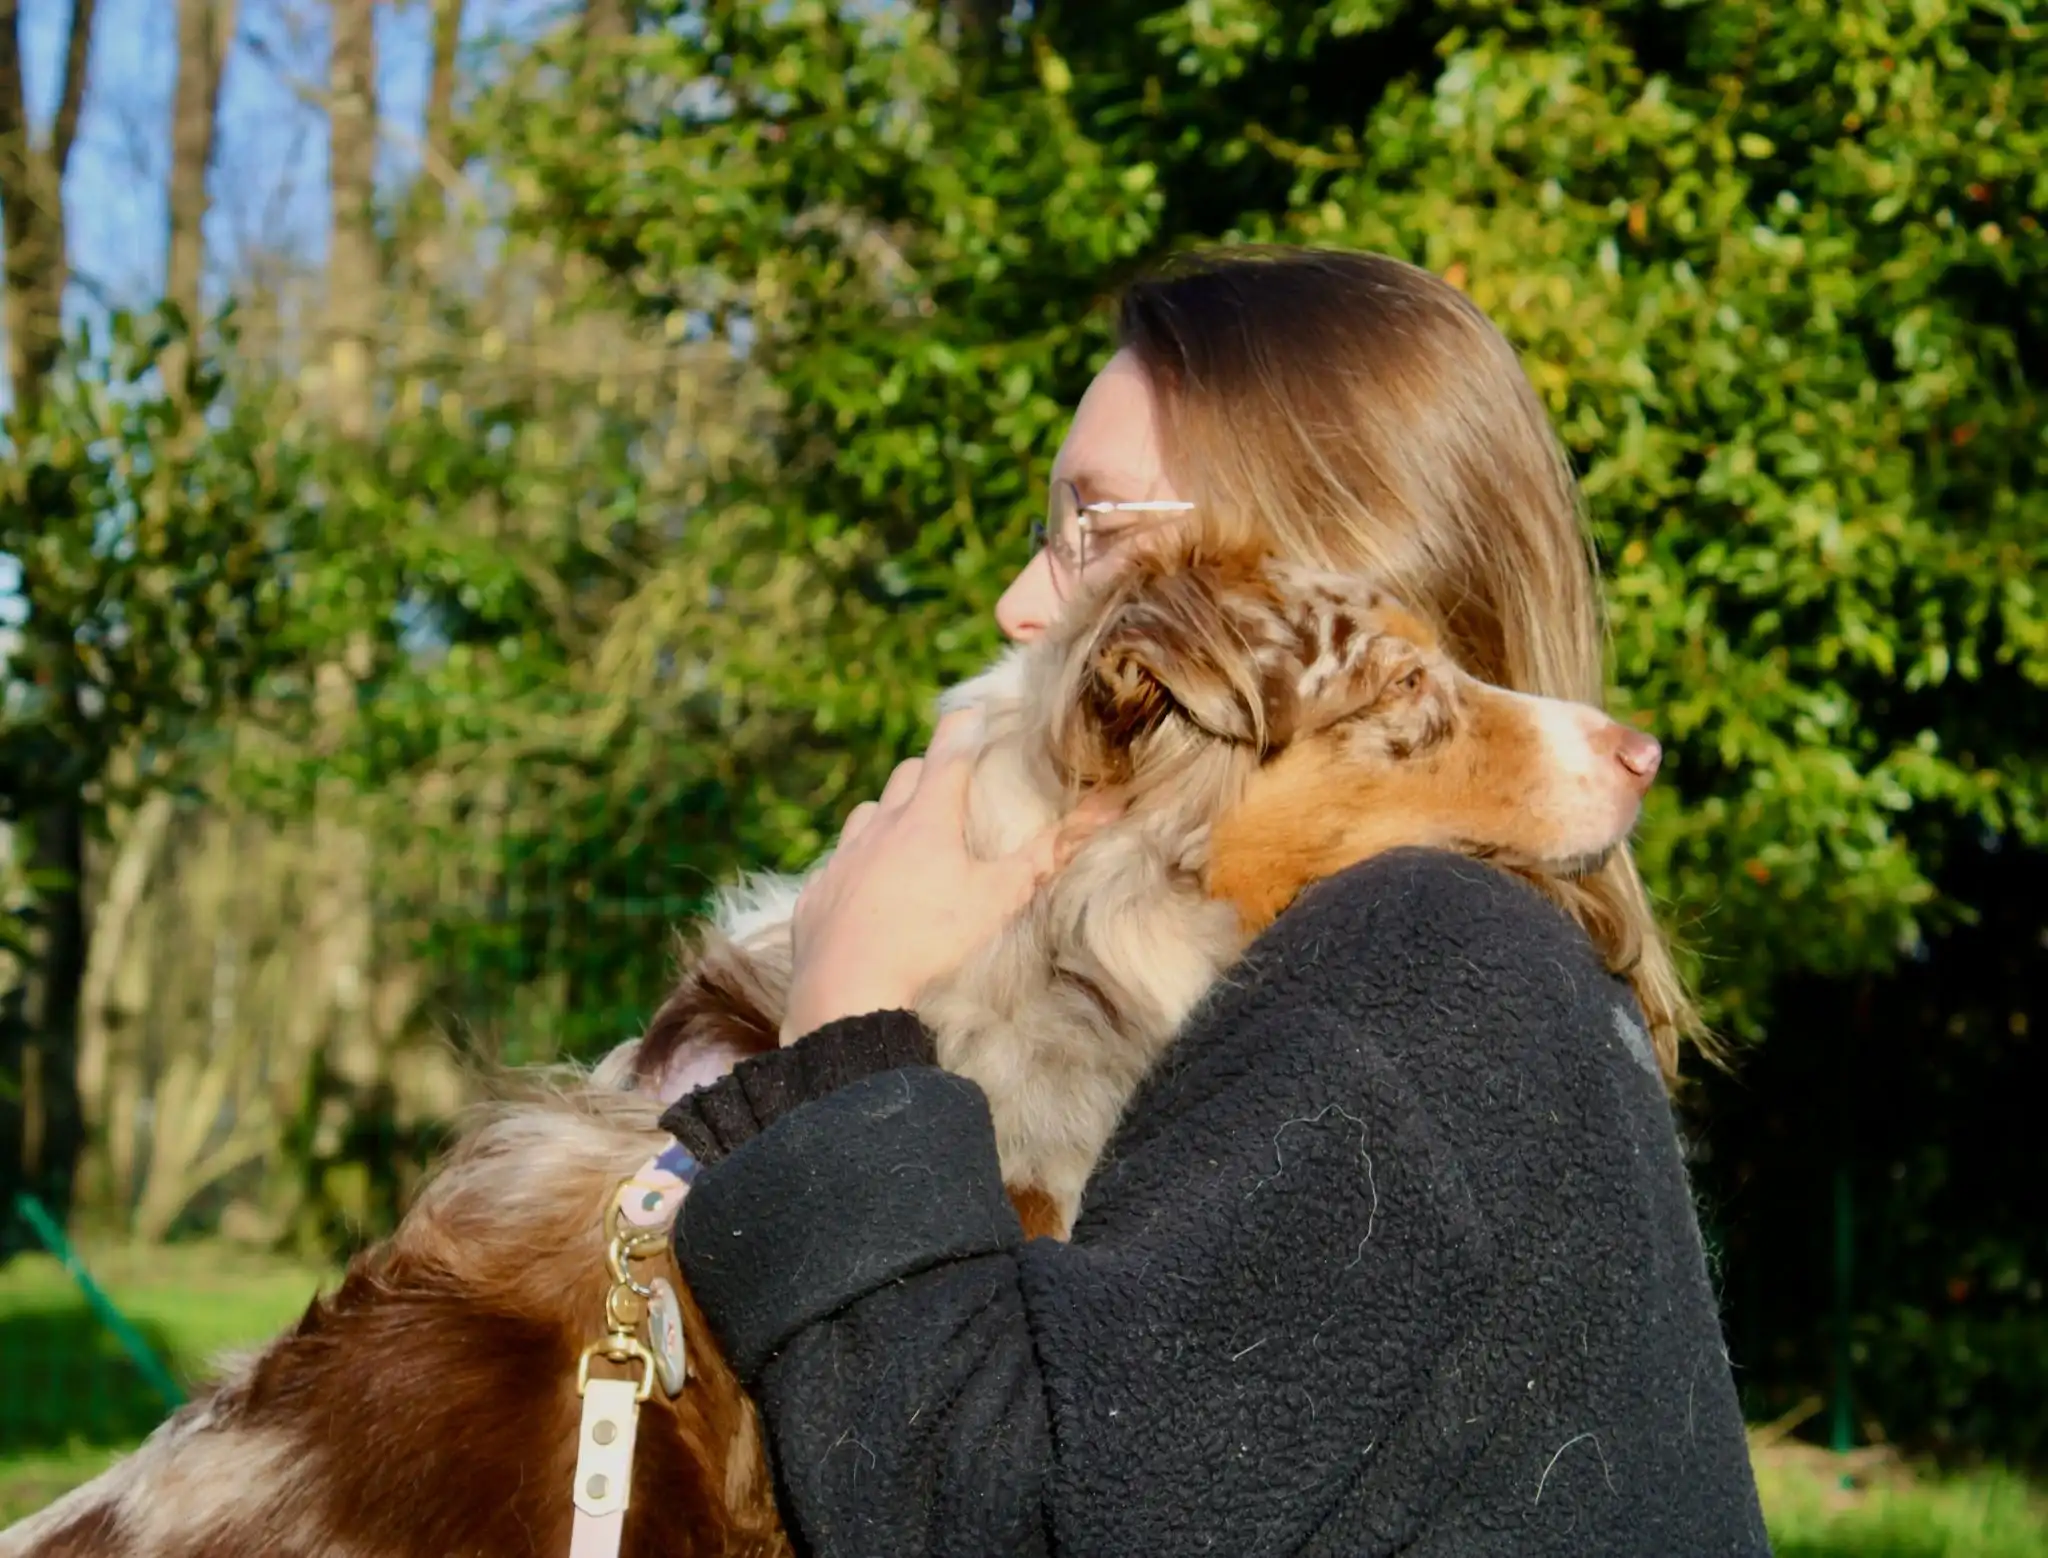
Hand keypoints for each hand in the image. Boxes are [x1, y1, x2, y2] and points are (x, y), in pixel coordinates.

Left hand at [780, 709, 1118, 1043]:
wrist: (849, 992)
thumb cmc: (933, 939)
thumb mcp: (1000, 897)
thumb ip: (1049, 853)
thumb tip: (1105, 808)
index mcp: (925, 819)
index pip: (948, 754)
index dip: (962, 728)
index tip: (971, 711)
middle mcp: (878, 828)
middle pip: (903, 777)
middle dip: (927, 772)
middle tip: (949, 783)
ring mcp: (842, 859)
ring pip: (866, 816)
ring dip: (886, 816)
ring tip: (904, 837)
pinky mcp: (816, 894)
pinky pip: (838, 865)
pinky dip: (856, 866)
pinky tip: (866, 890)